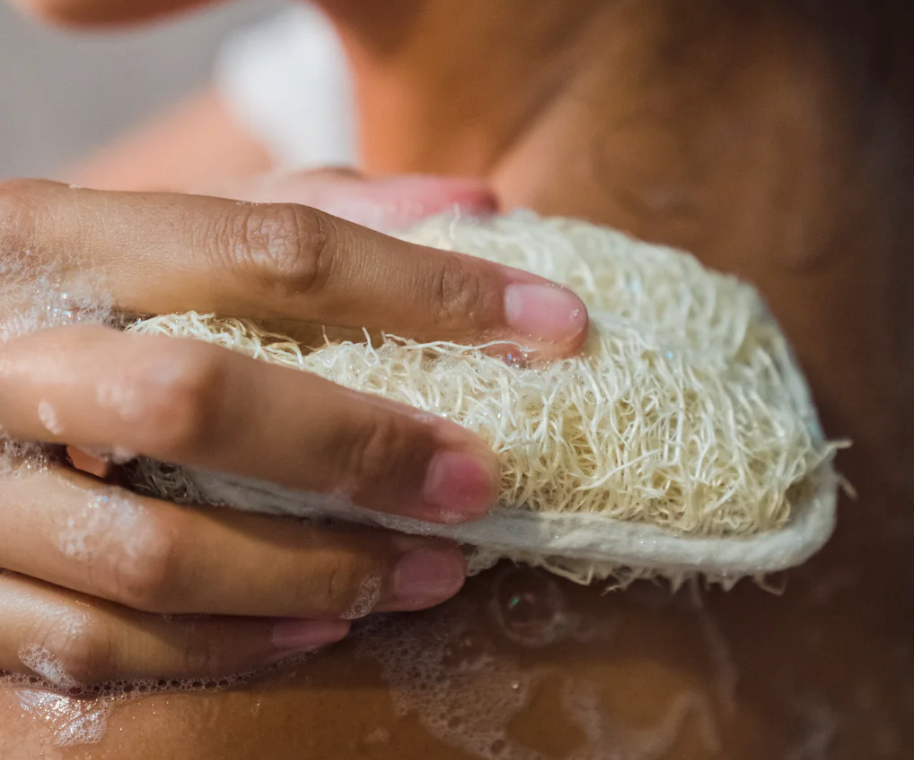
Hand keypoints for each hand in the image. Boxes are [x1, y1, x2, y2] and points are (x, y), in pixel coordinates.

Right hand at [0, 174, 587, 686]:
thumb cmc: (67, 294)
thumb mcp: (162, 232)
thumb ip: (307, 212)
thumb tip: (473, 208)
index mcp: (58, 240)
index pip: (274, 252)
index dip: (426, 292)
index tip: (548, 325)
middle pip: (199, 400)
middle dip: (362, 449)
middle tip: (478, 483)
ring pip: (153, 554)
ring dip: (315, 574)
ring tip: (426, 575)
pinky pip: (96, 644)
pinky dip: (224, 648)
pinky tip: (316, 628)